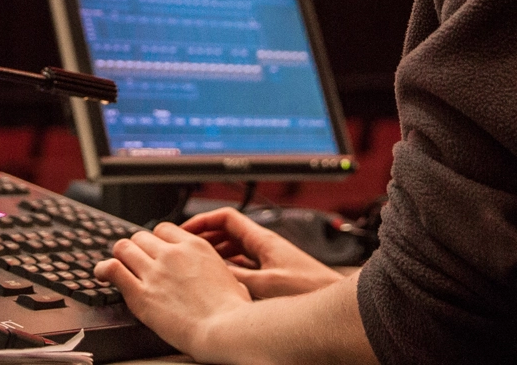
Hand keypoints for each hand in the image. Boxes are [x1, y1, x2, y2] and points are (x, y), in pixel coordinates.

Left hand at [95, 223, 252, 359]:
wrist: (224, 329)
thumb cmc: (233, 311)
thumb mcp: (232, 279)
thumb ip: (218, 272)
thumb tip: (223, 280)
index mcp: (195, 246)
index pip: (164, 229)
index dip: (157, 241)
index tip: (154, 250)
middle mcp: (172, 254)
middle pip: (141, 236)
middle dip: (138, 248)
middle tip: (137, 261)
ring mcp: (154, 272)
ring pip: (124, 247)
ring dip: (121, 256)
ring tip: (119, 265)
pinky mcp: (140, 294)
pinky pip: (112, 270)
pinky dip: (103, 269)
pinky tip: (102, 274)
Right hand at [182, 207, 343, 298]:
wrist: (332, 299)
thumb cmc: (309, 288)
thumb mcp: (265, 284)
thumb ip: (237, 275)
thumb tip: (211, 270)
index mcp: (262, 239)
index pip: (226, 217)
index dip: (203, 220)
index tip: (185, 230)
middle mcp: (265, 245)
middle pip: (227, 232)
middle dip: (205, 236)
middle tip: (184, 246)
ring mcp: (269, 258)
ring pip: (234, 248)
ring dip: (216, 252)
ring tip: (197, 262)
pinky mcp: (273, 272)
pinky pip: (244, 263)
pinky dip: (229, 267)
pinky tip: (221, 279)